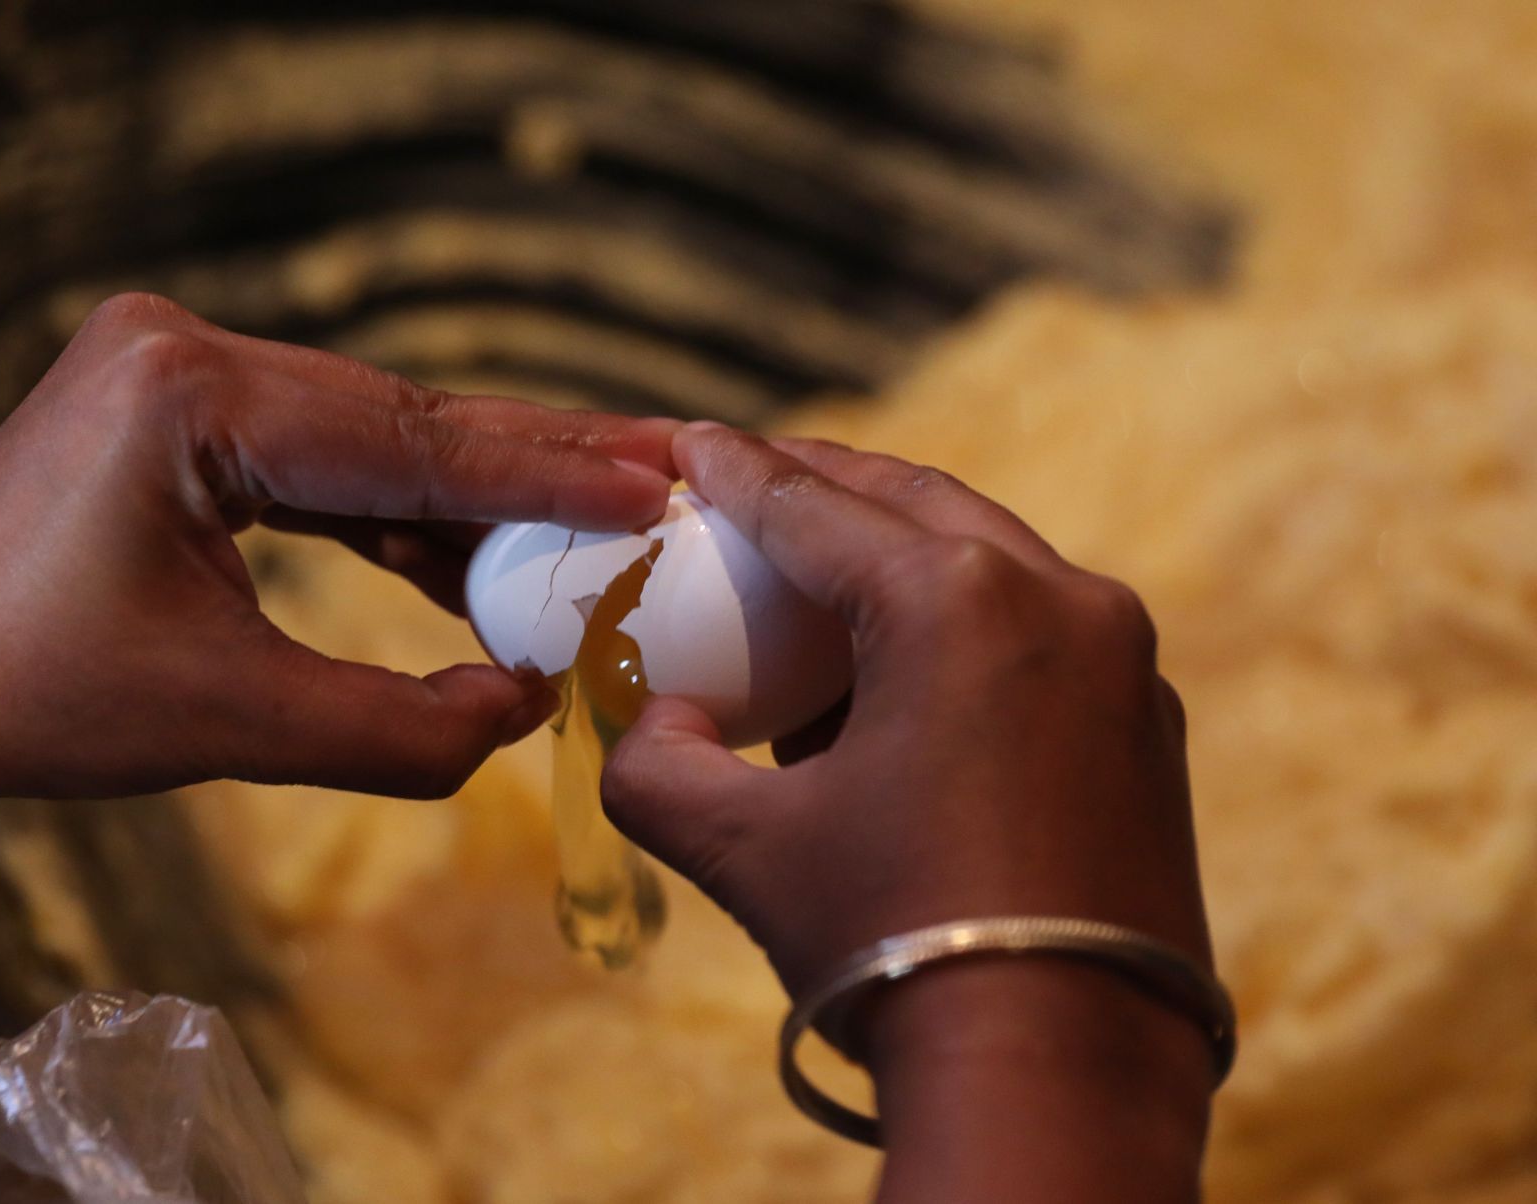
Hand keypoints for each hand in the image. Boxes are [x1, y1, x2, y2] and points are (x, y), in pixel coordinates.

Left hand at [0, 292, 677, 808]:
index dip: (545, 473)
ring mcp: (172, 365)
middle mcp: (181, 346)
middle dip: (532, 464)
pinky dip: (395, 506)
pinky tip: (475, 555)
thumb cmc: (36, 706)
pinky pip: (317, 451)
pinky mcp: (172, 402)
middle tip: (662, 473)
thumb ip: (401, 728)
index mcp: (187, 392)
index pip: (408, 438)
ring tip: (599, 516)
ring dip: (472, 488)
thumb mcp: (234, 726)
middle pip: (402, 417)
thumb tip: (531, 706)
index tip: (657, 484)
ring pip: (370, 431)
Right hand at [601, 423, 1210, 1199]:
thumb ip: (658, 766)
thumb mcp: (744, 849)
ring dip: (896, 556)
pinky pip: (1038, 633)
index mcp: (957, 600)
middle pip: (914, 503)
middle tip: (751, 479)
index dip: (736, 472)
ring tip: (815, 585)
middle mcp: (1060, 600)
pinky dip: (960, 624)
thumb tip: (651, 725)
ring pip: (988, 560)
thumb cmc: (891, 943)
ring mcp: (1123, 661)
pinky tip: (899, 679)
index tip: (690, 443)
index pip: (814, 508)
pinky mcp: (1150, 724)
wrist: (1056, 1075)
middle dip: (824, 485)